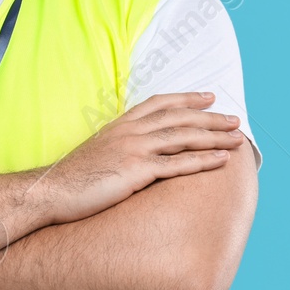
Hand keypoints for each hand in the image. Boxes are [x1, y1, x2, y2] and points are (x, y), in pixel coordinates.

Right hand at [27, 91, 244, 223]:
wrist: (52, 191)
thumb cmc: (73, 178)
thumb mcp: (97, 152)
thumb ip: (119, 146)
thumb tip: (134, 153)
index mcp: (121, 125)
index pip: (160, 103)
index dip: (186, 99)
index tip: (208, 97)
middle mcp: (130, 132)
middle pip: (179, 118)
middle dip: (210, 117)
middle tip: (234, 119)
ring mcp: (134, 149)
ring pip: (183, 138)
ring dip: (214, 136)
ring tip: (238, 138)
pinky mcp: (136, 171)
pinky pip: (177, 164)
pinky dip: (203, 160)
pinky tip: (221, 160)